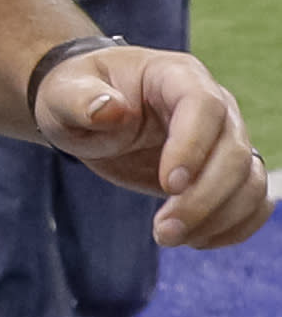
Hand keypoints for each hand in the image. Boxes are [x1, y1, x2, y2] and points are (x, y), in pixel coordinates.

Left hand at [35, 44, 271, 246]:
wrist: (89, 110)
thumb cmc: (76, 95)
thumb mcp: (63, 93)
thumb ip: (80, 100)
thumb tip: (109, 109)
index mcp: (176, 76)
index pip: (204, 106)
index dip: (193, 147)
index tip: (169, 185)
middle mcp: (214, 105)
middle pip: (233, 151)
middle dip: (203, 198)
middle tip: (163, 231)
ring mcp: (224, 138)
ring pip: (250, 179)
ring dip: (220, 217)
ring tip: (169, 237)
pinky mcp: (223, 170)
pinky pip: (253, 199)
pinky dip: (235, 225)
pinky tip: (197, 240)